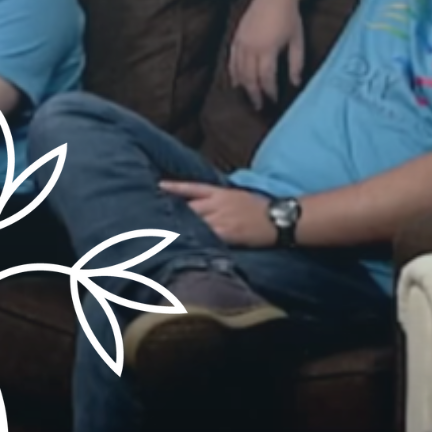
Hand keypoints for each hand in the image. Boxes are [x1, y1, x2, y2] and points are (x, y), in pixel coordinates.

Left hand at [160, 181, 275, 247]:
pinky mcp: (228, 235)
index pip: (192, 188)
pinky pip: (207, 237)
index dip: (175, 187)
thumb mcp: (239, 195)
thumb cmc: (261, 208)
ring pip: (195, 223)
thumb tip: (203, 201)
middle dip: (171, 211)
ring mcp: (222, 220)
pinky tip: (182, 246)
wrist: (279, 218)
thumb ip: (220, 198)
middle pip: (189, 207)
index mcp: (221, 193)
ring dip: (179, 228)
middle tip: (151, 215)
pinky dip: (195, 241)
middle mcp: (218, 205)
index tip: (158, 185)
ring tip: (160, 233)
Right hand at [228, 0, 304, 110]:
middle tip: (259, 106)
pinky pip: (231, 60)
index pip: (266, 78)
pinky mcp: (236, 37)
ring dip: (243, 86)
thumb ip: (296, 63)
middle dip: (255, 94)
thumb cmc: (289, 17)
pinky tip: (236, 83)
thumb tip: (296, 84)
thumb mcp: (297, 40)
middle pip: (250, 78)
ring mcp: (241, 42)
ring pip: (238, 71)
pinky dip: (233, 73)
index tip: (274, 101)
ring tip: (249, 97)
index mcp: (267, 49)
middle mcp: (251, 47)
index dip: (270, 92)